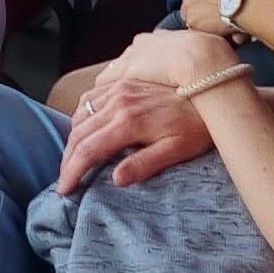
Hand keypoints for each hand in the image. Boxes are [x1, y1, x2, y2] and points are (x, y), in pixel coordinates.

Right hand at [55, 68, 217, 194]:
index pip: (88, 150)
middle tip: (64, 180)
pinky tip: (81, 129)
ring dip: (71, 139)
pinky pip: (90, 98)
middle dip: (67, 160)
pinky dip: (79, 116)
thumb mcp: (176, 150)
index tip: (64, 190)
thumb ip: (144, 164)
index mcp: (127, 122)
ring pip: (80, 115)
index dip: (72, 171)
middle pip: (78, 133)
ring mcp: (118, 89)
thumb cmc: (195, 126)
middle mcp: (117, 102)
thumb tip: (115, 179)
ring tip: (71, 160)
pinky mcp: (122, 83)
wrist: (209, 90)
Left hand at [178, 0, 260, 37]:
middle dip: (200, 2)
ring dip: (201, 17)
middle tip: (217, 8)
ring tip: (219, 22)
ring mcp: (189, 7)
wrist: (248, 1)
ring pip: (190, 14)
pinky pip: (196, 29)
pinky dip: (206, 31)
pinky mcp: (193, 23)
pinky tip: (219, 31)